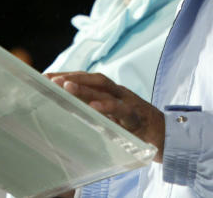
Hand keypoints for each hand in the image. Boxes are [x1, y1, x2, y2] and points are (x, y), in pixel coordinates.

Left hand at [46, 71, 164, 161]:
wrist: (166, 136)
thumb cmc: (136, 126)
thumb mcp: (113, 116)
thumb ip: (96, 109)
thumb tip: (68, 107)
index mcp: (112, 92)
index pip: (88, 79)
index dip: (68, 75)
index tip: (46, 77)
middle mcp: (119, 93)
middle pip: (94, 79)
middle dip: (72, 76)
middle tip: (50, 80)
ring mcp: (129, 102)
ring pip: (105, 90)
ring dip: (84, 87)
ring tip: (65, 86)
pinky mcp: (136, 116)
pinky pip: (121, 110)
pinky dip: (107, 106)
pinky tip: (93, 106)